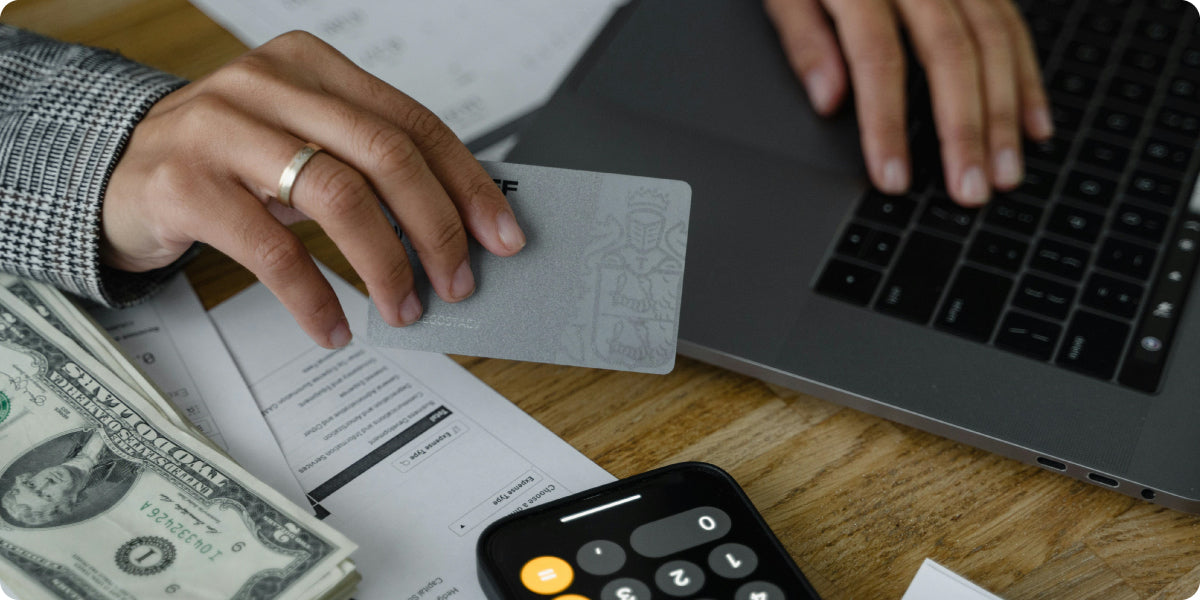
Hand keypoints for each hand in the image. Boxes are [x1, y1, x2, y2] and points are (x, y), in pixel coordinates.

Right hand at [103, 31, 525, 348]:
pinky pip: (271, 249)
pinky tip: (334, 326)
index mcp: (314, 67)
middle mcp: (269, 85)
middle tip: (457, 281)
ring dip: (385, 264)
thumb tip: (453, 231)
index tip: (501, 235)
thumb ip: (367, 167)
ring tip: (403, 307)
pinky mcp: (183, 184)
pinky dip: (314, 297)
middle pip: (384, 153)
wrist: (117, 170)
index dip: (465, 184)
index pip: (412, 122)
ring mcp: (221, 129)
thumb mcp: (301, 142)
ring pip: (336, 195)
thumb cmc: (228, 161)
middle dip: (435, 227)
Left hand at [765, 0, 1053, 205]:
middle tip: (970, 192)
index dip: (888, 123)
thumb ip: (805, 38)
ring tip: (1007, 173)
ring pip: (993, 40)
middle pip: (950, 53)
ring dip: (1006, 112)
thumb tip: (829, 100)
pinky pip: (1012, 25)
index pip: (879, 57)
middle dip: (963, 129)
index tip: (894, 179)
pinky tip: (1036, 125)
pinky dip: (1027, 77)